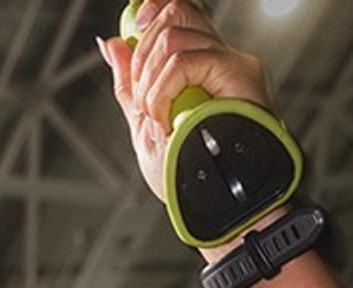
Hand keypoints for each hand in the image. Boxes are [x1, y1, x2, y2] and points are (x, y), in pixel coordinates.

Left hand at [99, 1, 277, 205]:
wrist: (215, 203)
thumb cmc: (187, 175)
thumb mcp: (145, 126)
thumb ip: (130, 86)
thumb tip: (112, 42)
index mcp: (202, 66)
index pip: (180, 13)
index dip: (155, 8)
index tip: (135, 23)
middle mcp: (220, 56)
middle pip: (176, 12)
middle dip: (142, 51)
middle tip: (143, 98)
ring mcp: (232, 62)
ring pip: (173, 35)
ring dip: (148, 80)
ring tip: (156, 115)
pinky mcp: (239, 72)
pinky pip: (184, 59)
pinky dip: (162, 88)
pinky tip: (166, 116)